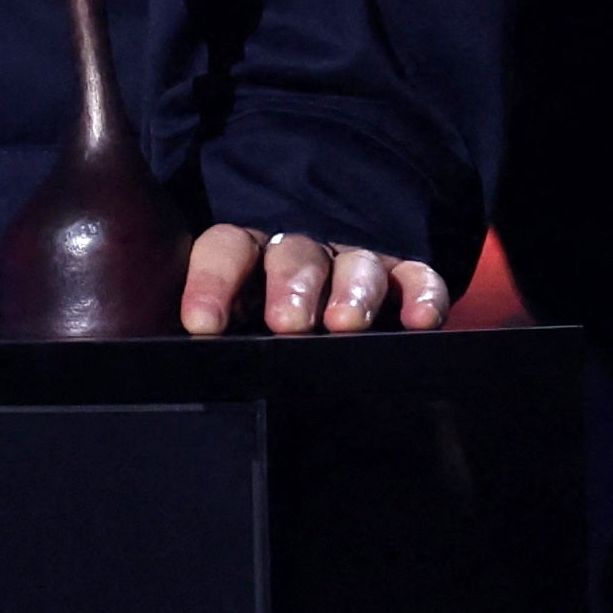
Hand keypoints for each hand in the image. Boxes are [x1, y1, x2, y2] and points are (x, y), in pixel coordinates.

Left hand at [180, 221, 449, 336]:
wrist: (334, 307)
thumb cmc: (267, 326)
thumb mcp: (234, 324)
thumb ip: (216, 334)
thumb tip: (189, 361)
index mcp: (250, 256)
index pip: (226, 251)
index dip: (213, 283)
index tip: (203, 324)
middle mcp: (304, 254)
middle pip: (294, 256)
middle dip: (291, 286)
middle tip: (288, 323)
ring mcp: (356, 264)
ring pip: (356, 265)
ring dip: (352, 291)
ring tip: (346, 323)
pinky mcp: (406, 279)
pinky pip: (418, 279)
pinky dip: (423, 296)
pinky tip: (420, 321)